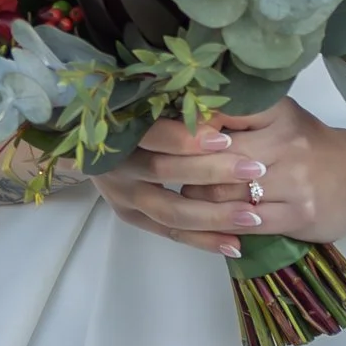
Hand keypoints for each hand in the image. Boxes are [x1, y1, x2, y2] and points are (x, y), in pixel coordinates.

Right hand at [90, 115, 270, 258]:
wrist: (91, 140)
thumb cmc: (134, 110)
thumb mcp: (151, 100)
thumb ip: (180, 105)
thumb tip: (221, 106)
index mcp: (120, 128)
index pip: (152, 134)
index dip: (186, 138)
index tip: (225, 138)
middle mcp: (117, 165)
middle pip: (163, 172)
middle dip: (211, 172)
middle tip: (254, 170)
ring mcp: (122, 195)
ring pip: (169, 211)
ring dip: (212, 216)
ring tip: (251, 217)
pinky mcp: (131, 216)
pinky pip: (170, 233)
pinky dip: (202, 241)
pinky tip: (234, 245)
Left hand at [174, 97, 345, 244]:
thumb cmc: (311, 144)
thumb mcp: (280, 118)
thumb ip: (239, 117)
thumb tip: (181, 120)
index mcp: (277, 111)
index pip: (219, 117)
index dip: (186, 131)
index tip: (162, 140)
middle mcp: (286, 141)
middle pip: (215, 159)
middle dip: (184, 171)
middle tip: (165, 177)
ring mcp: (295, 180)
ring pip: (225, 194)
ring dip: (198, 202)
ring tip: (187, 201)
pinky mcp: (299, 214)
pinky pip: (247, 223)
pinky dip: (223, 226)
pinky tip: (212, 224)